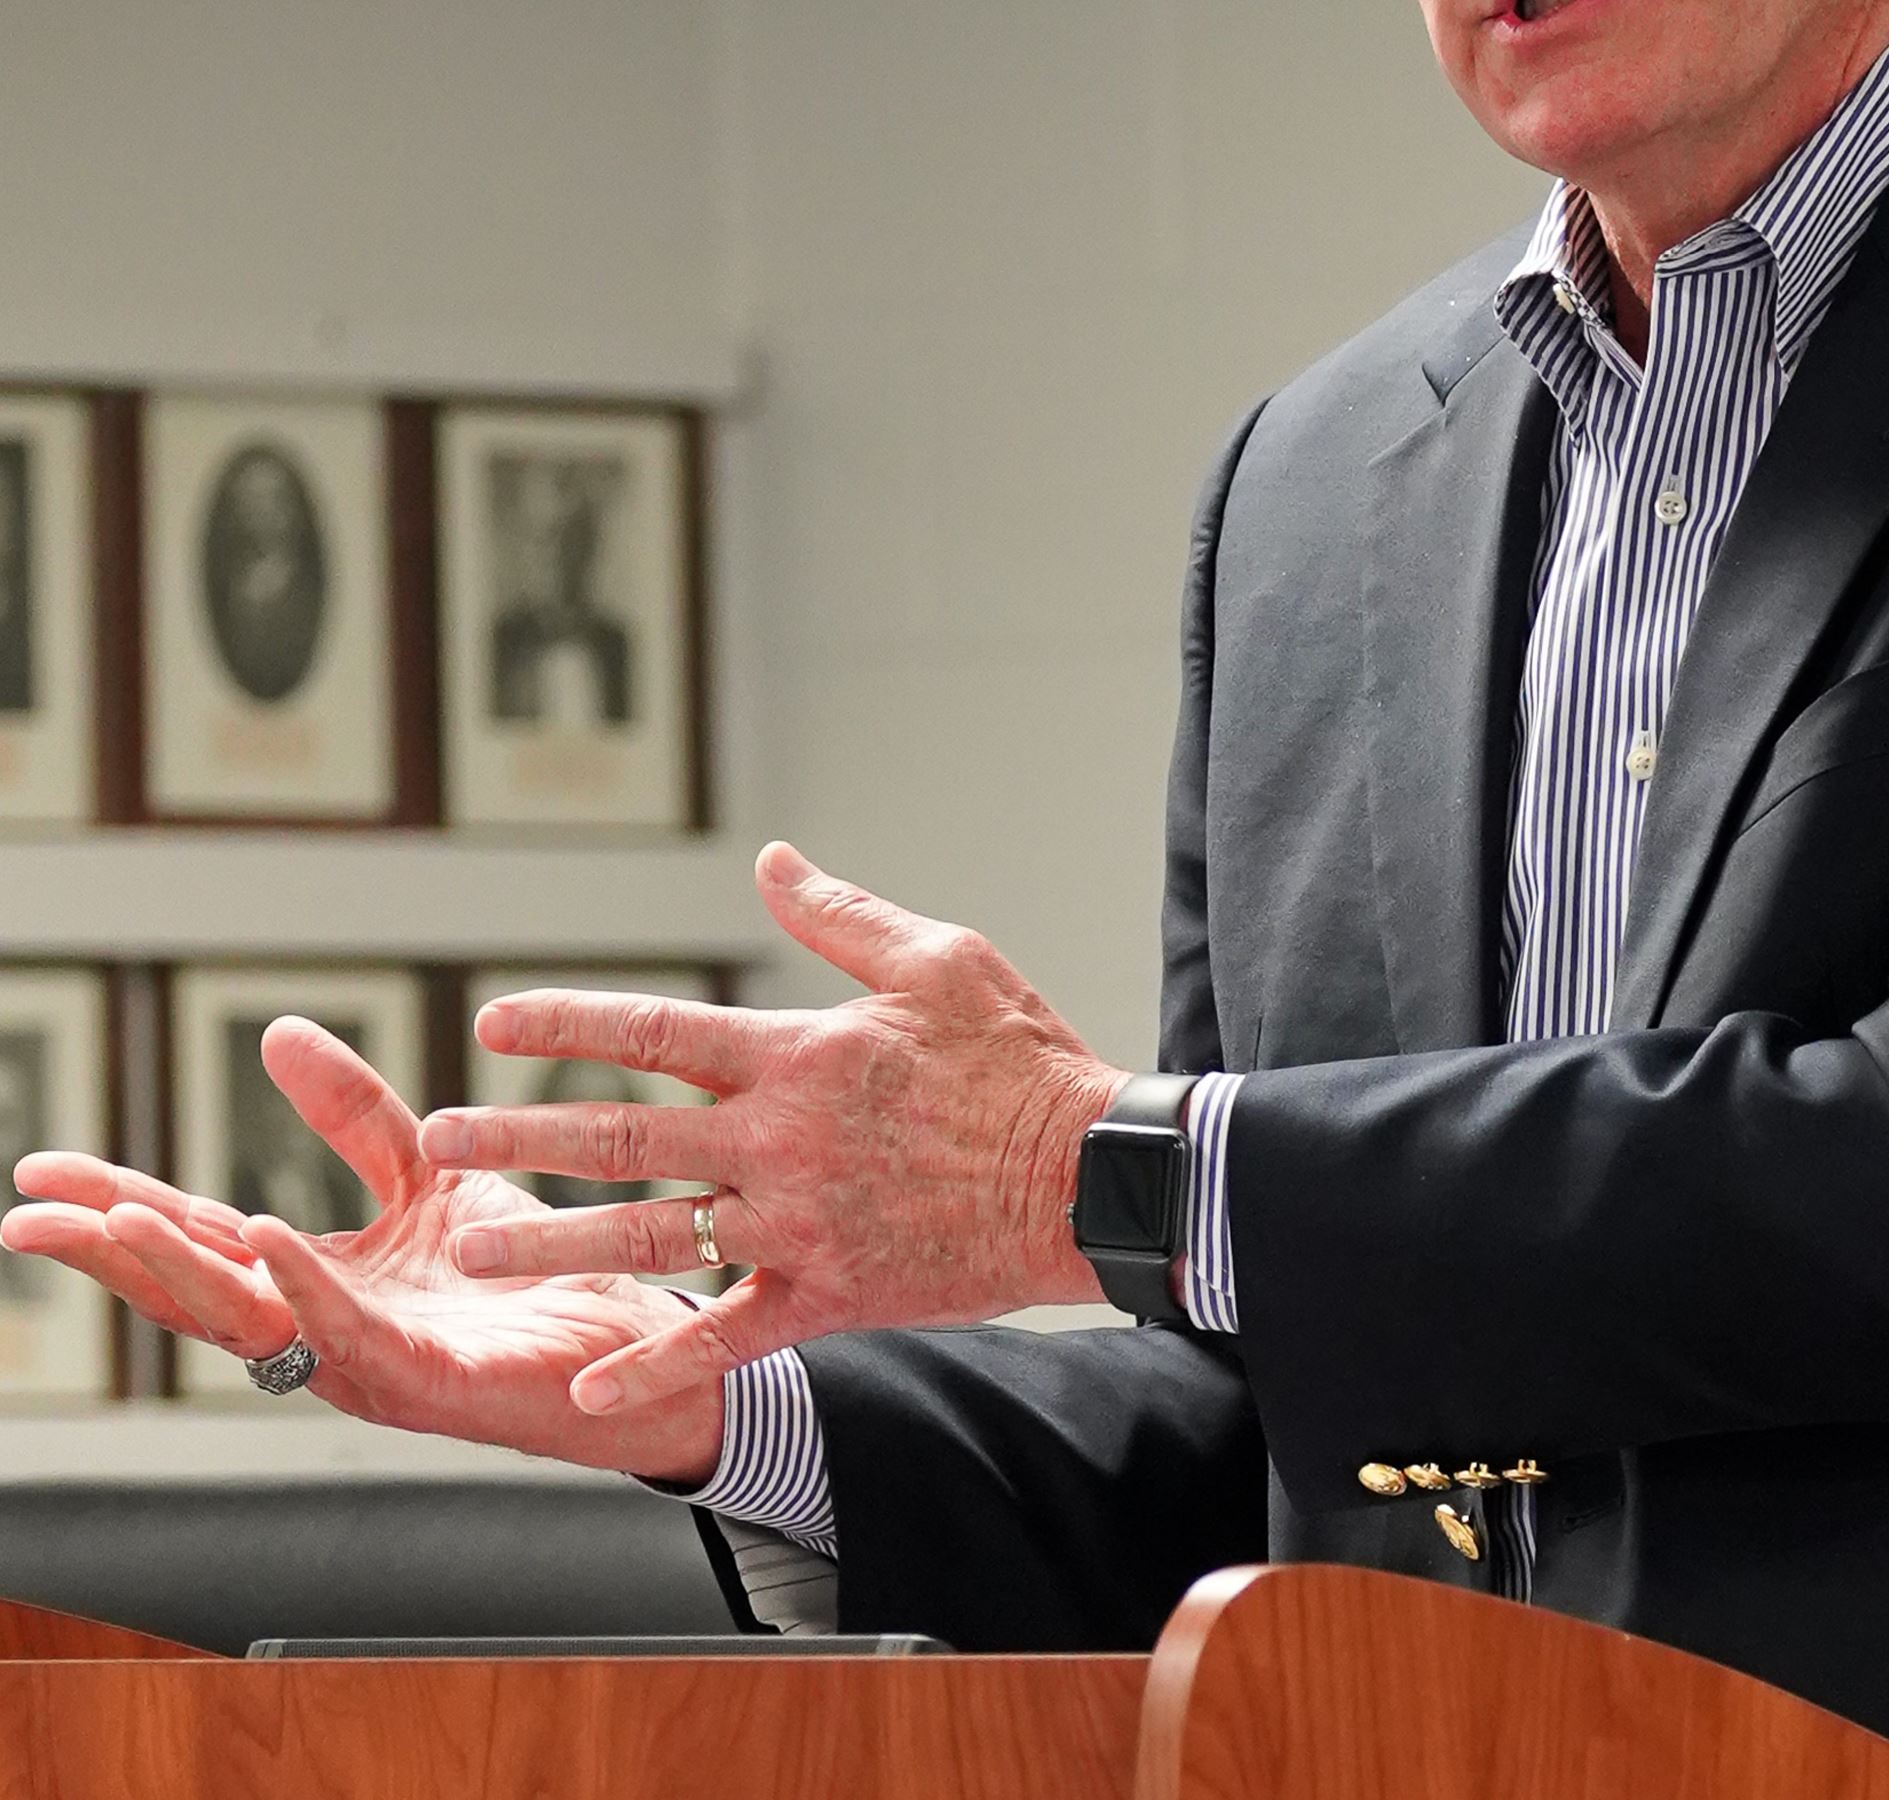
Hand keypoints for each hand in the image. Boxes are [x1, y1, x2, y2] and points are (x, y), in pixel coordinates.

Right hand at [0, 1018, 724, 1483]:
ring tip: (121, 1222)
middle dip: (112, 1254)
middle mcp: (328, 1333)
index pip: (202, 1238)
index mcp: (319, 1286)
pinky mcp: (436, 1381)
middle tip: (29, 1217)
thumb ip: (355, 1116)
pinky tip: (267, 1241)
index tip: (39, 1171)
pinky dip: (305, 1289)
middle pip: (200, 1291)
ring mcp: (373, 1365)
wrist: (633, 1335)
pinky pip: (354, 1335)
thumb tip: (276, 1033)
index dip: (119, 1206)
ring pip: (256, 1324)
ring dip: (185, 1275)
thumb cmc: (525, 1270)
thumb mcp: (432, 1172)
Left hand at [420, 841, 1125, 1415]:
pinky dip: (658, 1365)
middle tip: (440, 1141)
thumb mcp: (937, 957)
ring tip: (478, 1250)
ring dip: (555, 1241)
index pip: (657, 1032)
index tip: (494, 1021)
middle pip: (625, 1136)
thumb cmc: (1016, 1057)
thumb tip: (771, 861)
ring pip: (652, 1237)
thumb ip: (840, 914)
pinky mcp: (828, 1292)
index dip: (568, 1023)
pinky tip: (590, 1390)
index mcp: (799, 1054)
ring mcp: (797, 1224)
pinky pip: (727, 1336)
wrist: (1085, 1172)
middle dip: (522, 1135)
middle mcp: (778, 1141)